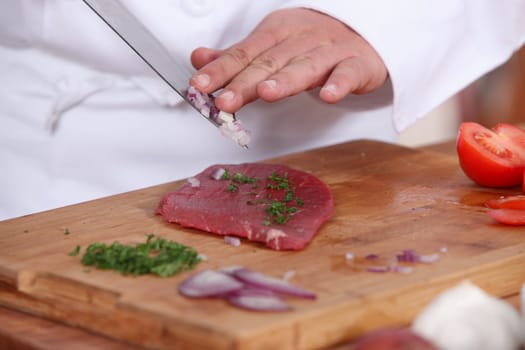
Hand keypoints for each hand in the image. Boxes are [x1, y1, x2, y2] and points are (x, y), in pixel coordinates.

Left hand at [189, 8, 387, 112]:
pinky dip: (339, 84)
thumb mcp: (271, 45)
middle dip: (245, 82)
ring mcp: (331, 51)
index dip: (221, 70)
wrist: (363, 34)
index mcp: (277, 32)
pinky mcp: (357, 64)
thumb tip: (199, 60)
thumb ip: (237, 57)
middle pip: (270, 62)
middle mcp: (301, 39)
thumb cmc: (311, 43)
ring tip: (267, 93)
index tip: (199, 86)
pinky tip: (328, 96)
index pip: (244, 53)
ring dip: (286, 80)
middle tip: (224, 101)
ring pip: (306, 66)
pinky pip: (348, 73)